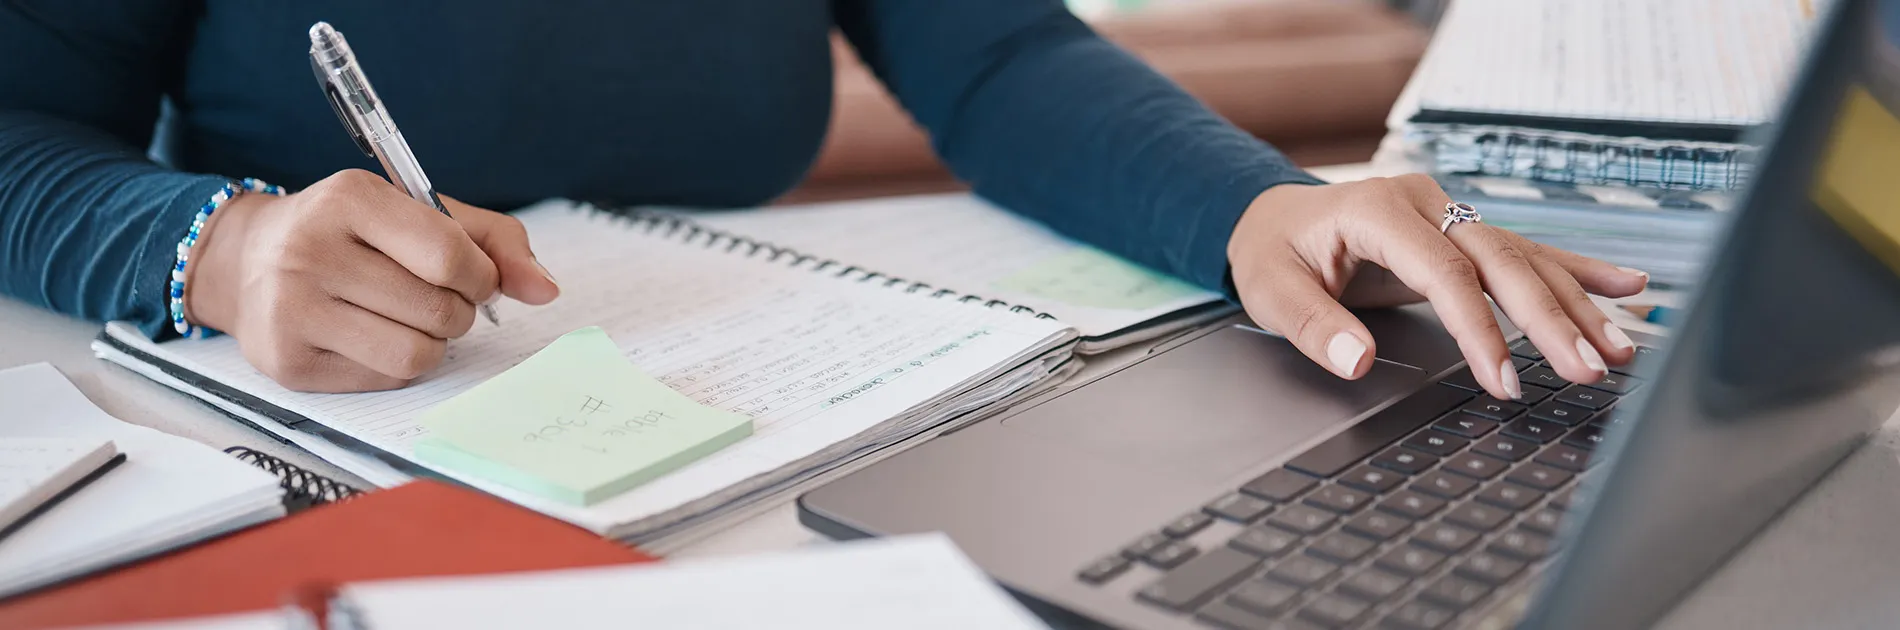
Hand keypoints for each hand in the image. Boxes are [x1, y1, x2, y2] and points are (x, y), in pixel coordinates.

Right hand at [186, 169, 560, 392]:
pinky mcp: (288, 362)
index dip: (482, 276)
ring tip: (408, 318)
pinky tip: (371, 336)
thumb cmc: (353, 234)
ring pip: (417, 354)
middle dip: (457, 310)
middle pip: (439, 310)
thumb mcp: (419, 214)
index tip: (475, 277)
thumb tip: (546, 290)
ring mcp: (292, 310)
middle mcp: (310, 251)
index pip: (450, 256)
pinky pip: (385, 378)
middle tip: (434, 297)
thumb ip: (495, 241)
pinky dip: (398, 363)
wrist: (247, 261)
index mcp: (349, 198)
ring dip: (434, 342)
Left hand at [1227, 174, 1648, 400]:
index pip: (1444, 273)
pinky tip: (1626, 286)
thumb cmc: (1275, 251)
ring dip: (1574, 304)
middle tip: (1587, 369)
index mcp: (1378, 210)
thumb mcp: (1272, 287)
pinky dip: (1576, 271)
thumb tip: (1355, 361)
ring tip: (1619, 346)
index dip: (1479, 328)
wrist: (1274, 217)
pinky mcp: (1463, 230)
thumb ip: (1312, 324)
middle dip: (1549, 319)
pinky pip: (1526, 251)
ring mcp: (1449, 211)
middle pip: (1501, 261)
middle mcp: (1425, 203)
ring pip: (1524, 257)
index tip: (1502, 378)